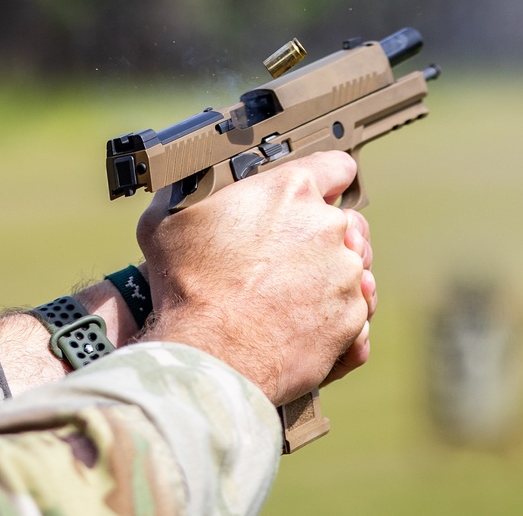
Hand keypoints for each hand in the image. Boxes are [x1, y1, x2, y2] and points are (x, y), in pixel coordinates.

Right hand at [137, 151, 374, 405]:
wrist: (210, 355)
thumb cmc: (187, 287)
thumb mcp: (167, 220)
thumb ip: (189, 194)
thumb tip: (184, 187)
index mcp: (290, 191)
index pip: (336, 167)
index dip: (328, 181)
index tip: (321, 194)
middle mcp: (327, 227)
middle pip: (348, 222)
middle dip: (326, 237)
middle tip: (292, 259)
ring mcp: (345, 274)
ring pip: (354, 269)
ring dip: (332, 279)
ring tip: (295, 298)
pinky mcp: (351, 318)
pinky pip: (355, 314)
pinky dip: (337, 321)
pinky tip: (305, 327)